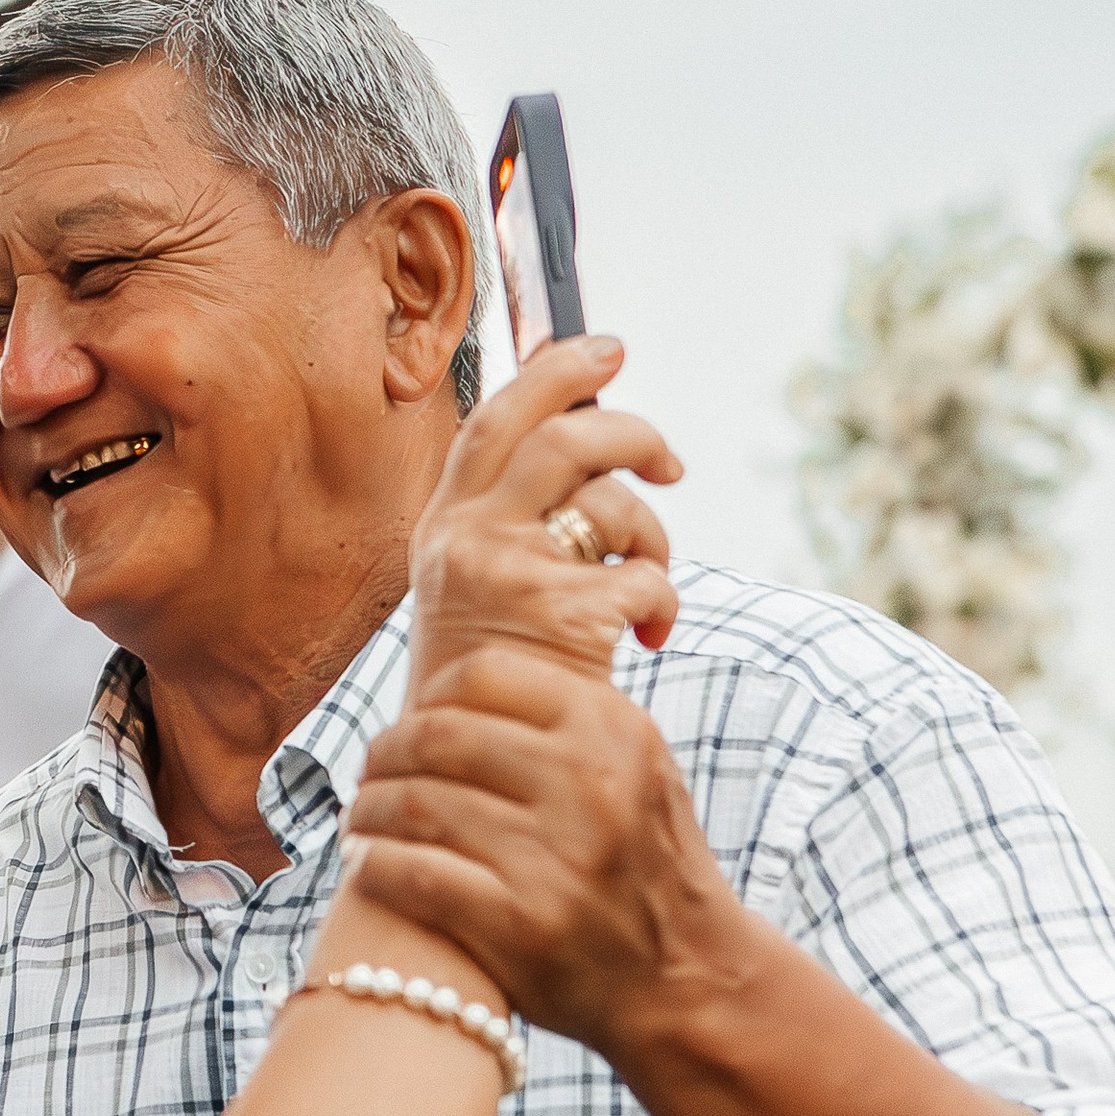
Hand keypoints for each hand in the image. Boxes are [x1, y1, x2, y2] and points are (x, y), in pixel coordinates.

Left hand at [344, 645, 747, 1059]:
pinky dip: (374, 865)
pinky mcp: (521, 923)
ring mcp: (556, 855)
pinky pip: (413, 873)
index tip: (413, 725)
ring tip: (361, 823)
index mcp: (612, 729)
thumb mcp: (636, 771)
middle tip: (369, 777)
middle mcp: (589, 783)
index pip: (486, 673)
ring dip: (368, 812)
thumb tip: (455, 688)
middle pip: (437, 735)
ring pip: (415, 803)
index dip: (430, 696)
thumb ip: (566, 724)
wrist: (688, 981)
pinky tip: (367, 866)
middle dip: (385, 754)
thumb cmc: (642, 869)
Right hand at [405, 336, 682, 701]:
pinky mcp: (556, 613)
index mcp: (445, 524)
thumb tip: (589, 442)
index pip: (496, 420)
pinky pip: (644, 574)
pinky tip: (650, 634)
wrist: (466, 769)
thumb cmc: (488, 677)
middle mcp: (466, 538)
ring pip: (612, 500)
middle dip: (632, 433)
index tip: (605, 347)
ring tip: (650, 575)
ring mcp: (507, 572)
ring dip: (653, 532)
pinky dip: (663, 601)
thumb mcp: (477, 586)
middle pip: (564, 439)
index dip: (554, 372)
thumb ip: (515, 519)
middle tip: (669, 461)